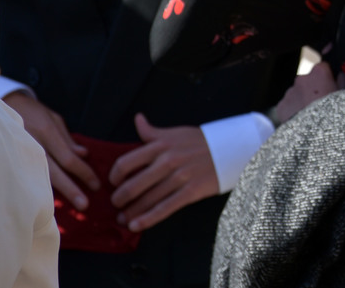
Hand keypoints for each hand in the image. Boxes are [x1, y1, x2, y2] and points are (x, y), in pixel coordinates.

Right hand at [5, 92, 99, 209]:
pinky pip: (27, 176)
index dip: (83, 173)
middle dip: (71, 190)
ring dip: (55, 193)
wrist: (3, 106)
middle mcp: (33, 144)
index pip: (68, 159)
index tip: (95, 185)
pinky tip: (46, 200)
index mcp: (47, 132)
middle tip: (84, 205)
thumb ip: (67, 139)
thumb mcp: (54, 119)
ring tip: (68, 207)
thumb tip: (83, 154)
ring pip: (39, 178)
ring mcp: (19, 153)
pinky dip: (38, 188)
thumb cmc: (33, 112)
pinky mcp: (10, 159)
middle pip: (54, 173)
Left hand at [109, 114, 218, 232]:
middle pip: (133, 185)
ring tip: (122, 218)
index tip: (113, 183)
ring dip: (130, 212)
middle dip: (119, 198)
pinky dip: (147, 219)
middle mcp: (167, 161)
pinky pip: (164, 208)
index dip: (114, 176)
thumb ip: (152, 131)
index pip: (126, 163)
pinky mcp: (190, 191)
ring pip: (147, 199)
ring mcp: (179, 177)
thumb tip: (138, 119)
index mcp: (160, 145)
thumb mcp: (175, 132)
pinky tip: (135, 226)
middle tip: (116, 204)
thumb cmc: (200, 142)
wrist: (231, 149)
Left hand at [275, 61, 337, 123]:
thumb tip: (340, 74)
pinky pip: (288, 106)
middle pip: (307, 81)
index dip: (326, 77)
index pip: (322, 68)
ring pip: (296, 94)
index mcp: (319, 73)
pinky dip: (293, 111)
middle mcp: (302, 78)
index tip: (329, 86)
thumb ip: (342, 82)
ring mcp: (290, 92)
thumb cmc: (335, 114)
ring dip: (302, 100)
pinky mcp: (281, 106)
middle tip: (320, 104)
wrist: (316, 136)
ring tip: (311, 116)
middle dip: (312, 89)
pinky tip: (301, 122)